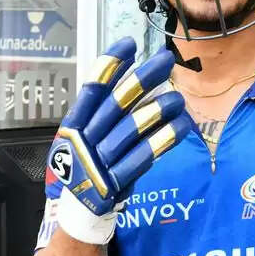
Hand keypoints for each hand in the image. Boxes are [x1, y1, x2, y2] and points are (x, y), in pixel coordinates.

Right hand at [46, 36, 191, 243]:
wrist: (77, 212)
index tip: (130, 43)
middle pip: (117, 104)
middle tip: (166, 61)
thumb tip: (132, 77)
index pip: (92, 88)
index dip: (111, 64)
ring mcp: (99, 162)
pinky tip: (181, 127)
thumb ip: (102, 113)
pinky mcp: (115, 182)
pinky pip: (143, 157)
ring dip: (158, 110)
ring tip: (178, 98)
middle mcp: (84, 141)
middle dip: (143, 79)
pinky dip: (163, 140)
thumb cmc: (87, 166)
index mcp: (73, 126)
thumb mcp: (85, 137)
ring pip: (133, 130)